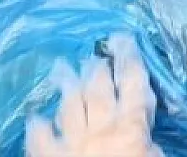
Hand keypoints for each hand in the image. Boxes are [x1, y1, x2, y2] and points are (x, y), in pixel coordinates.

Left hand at [25, 35, 162, 156]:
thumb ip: (150, 151)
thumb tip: (146, 139)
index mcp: (131, 131)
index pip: (133, 85)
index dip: (129, 59)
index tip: (123, 40)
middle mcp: (99, 128)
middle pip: (98, 87)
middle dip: (97, 67)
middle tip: (95, 54)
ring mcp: (70, 142)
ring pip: (68, 103)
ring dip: (67, 83)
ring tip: (63, 68)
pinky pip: (39, 135)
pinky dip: (38, 124)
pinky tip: (36, 117)